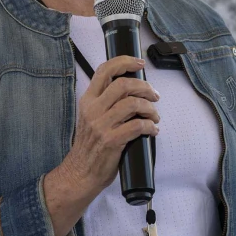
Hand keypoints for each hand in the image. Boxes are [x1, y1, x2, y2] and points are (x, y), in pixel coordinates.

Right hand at [43, 56, 160, 235]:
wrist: (80, 173)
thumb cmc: (90, 146)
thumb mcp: (90, 118)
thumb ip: (105, 103)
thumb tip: (132, 90)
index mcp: (88, 100)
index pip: (104, 70)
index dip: (125, 62)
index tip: (140, 63)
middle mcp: (93, 110)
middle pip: (123, 85)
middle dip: (145, 87)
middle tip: (155, 95)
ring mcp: (101, 125)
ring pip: (133, 104)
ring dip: (150, 108)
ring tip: (155, 116)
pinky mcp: (112, 141)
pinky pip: (138, 126)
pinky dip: (150, 126)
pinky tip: (153, 130)